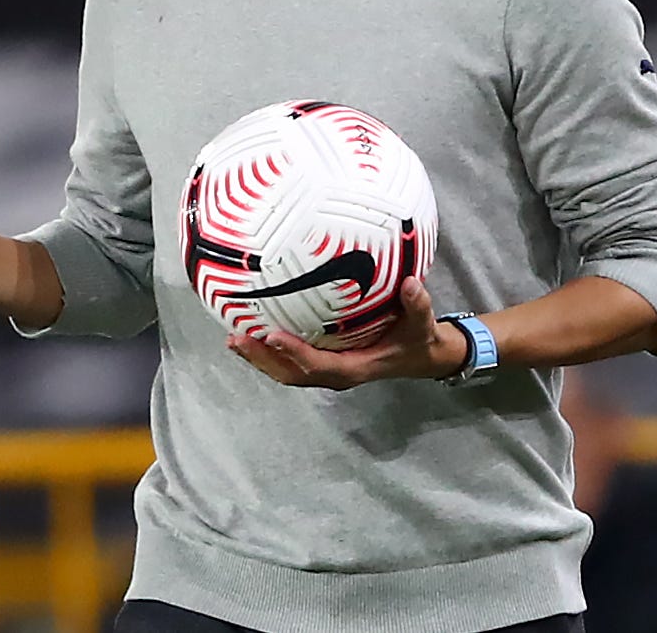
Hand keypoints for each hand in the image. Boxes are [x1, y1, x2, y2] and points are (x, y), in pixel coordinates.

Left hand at [228, 277, 469, 388]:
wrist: (421, 357)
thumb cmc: (417, 339)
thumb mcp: (422, 323)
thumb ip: (417, 305)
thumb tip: (410, 282)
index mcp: (356, 368)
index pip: (319, 366)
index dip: (294, 353)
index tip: (272, 335)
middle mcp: (337, 374)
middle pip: (291, 374)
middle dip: (263, 359)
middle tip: (236, 338)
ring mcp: (328, 370)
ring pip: (286, 371)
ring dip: (259, 358)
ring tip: (233, 339)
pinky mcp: (324, 362)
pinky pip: (291, 362)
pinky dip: (269, 351)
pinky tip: (252, 332)